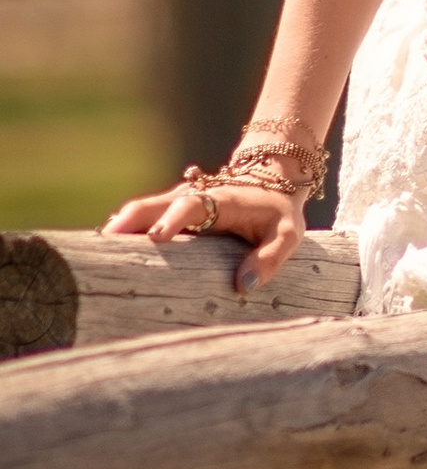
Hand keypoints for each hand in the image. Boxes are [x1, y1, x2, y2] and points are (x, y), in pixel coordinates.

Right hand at [104, 179, 310, 287]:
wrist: (272, 182)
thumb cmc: (278, 213)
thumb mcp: (288, 234)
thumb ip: (270, 257)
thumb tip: (243, 286)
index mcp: (219, 200)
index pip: (190, 205)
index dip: (172, 219)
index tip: (155, 238)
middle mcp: (191, 198)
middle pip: (151, 206)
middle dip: (128, 223)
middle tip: (103, 245)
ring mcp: (176, 204)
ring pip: (140, 212)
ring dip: (120, 228)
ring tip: (95, 253)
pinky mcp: (170, 214)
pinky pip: (142, 220)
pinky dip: (125, 233)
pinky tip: (106, 254)